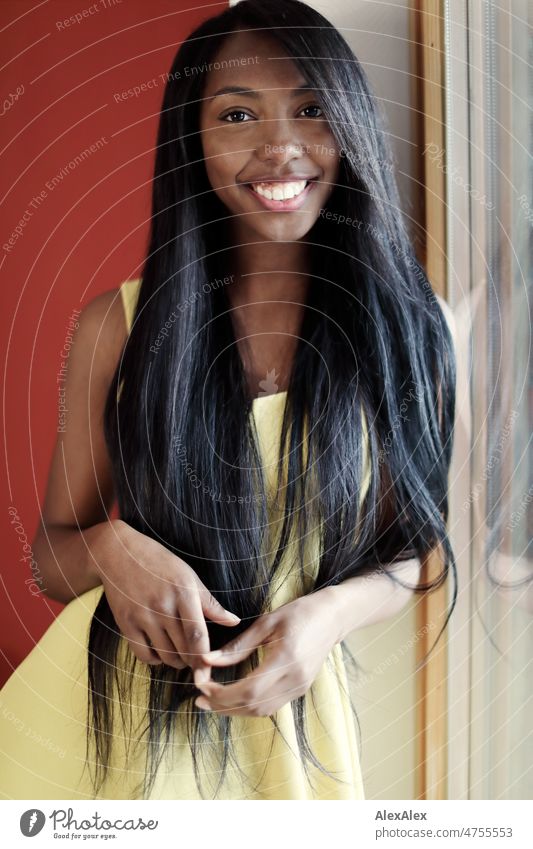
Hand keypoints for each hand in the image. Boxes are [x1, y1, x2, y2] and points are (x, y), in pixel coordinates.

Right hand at [91, 519, 240, 675]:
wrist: (118, 553)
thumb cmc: (159, 563)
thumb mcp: (188, 576)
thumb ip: (210, 603)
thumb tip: (234, 621)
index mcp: (183, 593)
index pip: (197, 634)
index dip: (205, 658)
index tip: (210, 670)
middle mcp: (162, 607)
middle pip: (183, 649)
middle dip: (193, 662)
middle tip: (198, 663)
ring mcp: (142, 616)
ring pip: (165, 655)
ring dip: (176, 662)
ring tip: (182, 658)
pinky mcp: (125, 623)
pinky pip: (143, 654)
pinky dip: (155, 660)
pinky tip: (160, 653)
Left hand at [192, 589, 339, 716]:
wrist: (332, 618)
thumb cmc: (299, 613)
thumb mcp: (266, 623)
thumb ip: (238, 646)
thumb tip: (208, 660)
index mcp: (286, 659)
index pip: (248, 690)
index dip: (222, 694)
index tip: (202, 685)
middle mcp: (294, 679)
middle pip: (253, 706)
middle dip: (222, 706)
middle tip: (199, 699)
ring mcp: (299, 687)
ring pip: (261, 711)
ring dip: (234, 710)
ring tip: (212, 701)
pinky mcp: (300, 689)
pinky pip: (271, 707)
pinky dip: (249, 707)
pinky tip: (234, 698)